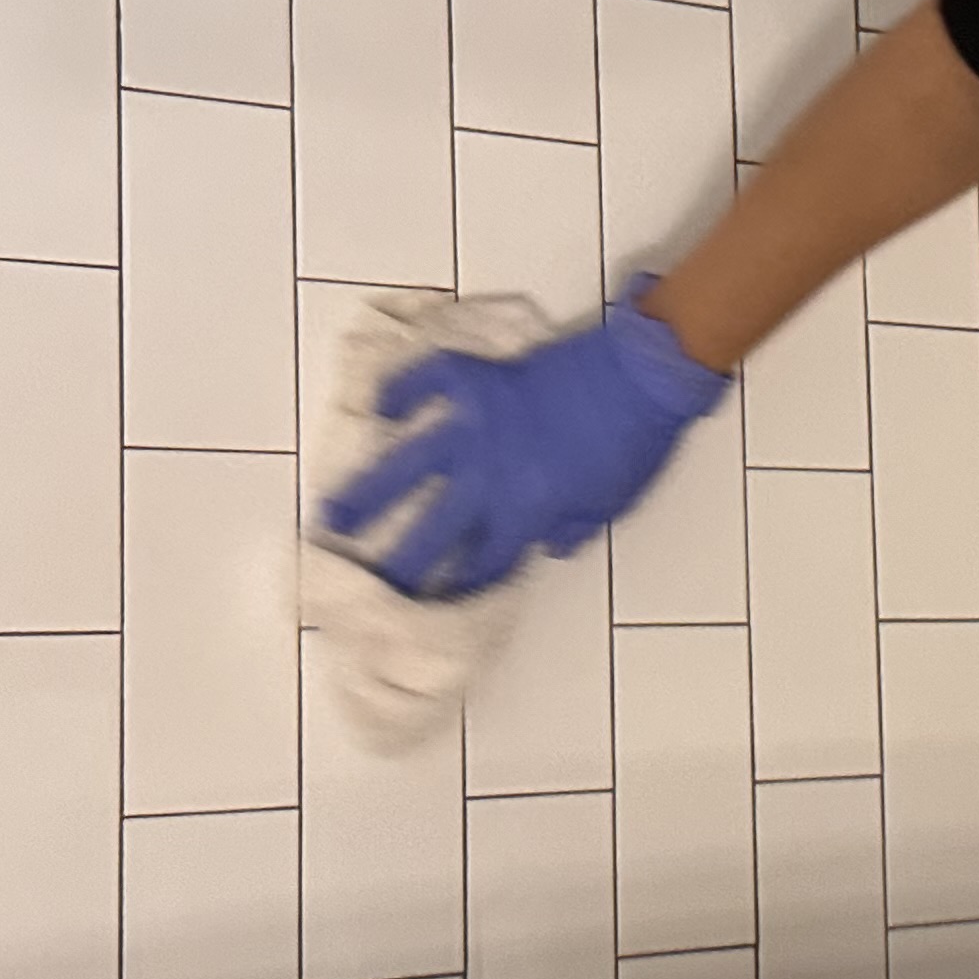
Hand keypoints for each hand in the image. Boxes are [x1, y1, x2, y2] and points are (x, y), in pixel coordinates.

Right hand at [318, 279, 726, 598]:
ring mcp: (476, 424)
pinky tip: (382, 409)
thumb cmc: (635, 445)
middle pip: (432, 530)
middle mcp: (488, 475)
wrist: (645, 372)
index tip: (434, 606)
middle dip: (396, 564)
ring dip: (368, 491)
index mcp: (524, 512)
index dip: (459, 590)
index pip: (481, 565)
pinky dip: (403, 390)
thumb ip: (570, 529)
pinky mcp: (478, 378)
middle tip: (362, 583)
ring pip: (408, 463)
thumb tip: (542, 544)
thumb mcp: (610, 505)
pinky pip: (428, 381)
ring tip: (334, 514)